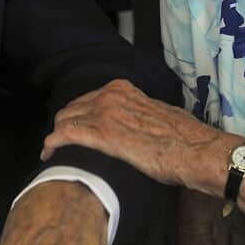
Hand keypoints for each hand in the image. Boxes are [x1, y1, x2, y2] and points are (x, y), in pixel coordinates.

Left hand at [42, 79, 235, 193]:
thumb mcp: (158, 116)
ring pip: (64, 120)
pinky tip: (47, 155)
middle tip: (63, 146)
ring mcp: (104, 113)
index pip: (88, 99)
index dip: (78, 116)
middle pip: (72, 108)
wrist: (196, 151)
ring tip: (53, 154)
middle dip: (64, 126)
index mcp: (123, 89)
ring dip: (56, 137)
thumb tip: (133, 128)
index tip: (76, 130)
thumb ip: (138, 115)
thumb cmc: (184, 139)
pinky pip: (64, 135)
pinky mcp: (101, 135)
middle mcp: (110, 96)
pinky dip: (52, 144)